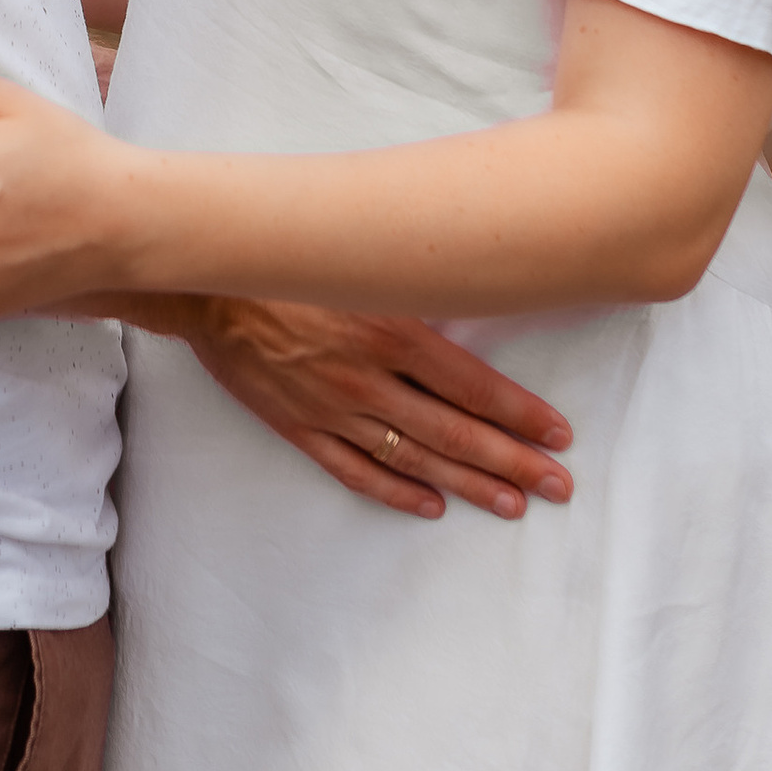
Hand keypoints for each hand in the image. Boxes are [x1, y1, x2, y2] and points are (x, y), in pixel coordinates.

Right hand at [182, 301, 573, 522]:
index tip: (559, 435)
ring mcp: (335, 410)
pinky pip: (357, 471)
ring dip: (469, 484)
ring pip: (416, 458)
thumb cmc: (293, 263)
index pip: (474, 386)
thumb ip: (413, 290)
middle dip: (514, 461)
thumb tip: (474, 294)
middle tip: (558, 485)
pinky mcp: (302, 428)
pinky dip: (397, 493)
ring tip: (513, 503)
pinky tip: (432, 507)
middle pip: (456, 432)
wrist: (211, 286)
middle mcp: (370, 378)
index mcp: (392, 331)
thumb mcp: (363, 264)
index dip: (521, 414)